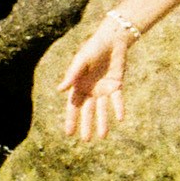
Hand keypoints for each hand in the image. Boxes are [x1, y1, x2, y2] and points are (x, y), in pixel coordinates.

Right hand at [58, 22, 133, 140]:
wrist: (112, 40)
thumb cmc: (92, 49)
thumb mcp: (80, 61)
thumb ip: (72, 75)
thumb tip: (60, 90)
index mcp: (78, 86)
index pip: (73, 107)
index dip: (71, 120)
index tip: (69, 134)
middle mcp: (89, 90)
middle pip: (87, 111)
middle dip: (86, 125)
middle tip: (86, 140)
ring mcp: (103, 89)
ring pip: (102, 109)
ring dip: (102, 122)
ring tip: (103, 136)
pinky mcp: (116, 85)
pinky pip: (117, 100)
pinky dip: (118, 108)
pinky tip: (119, 118)